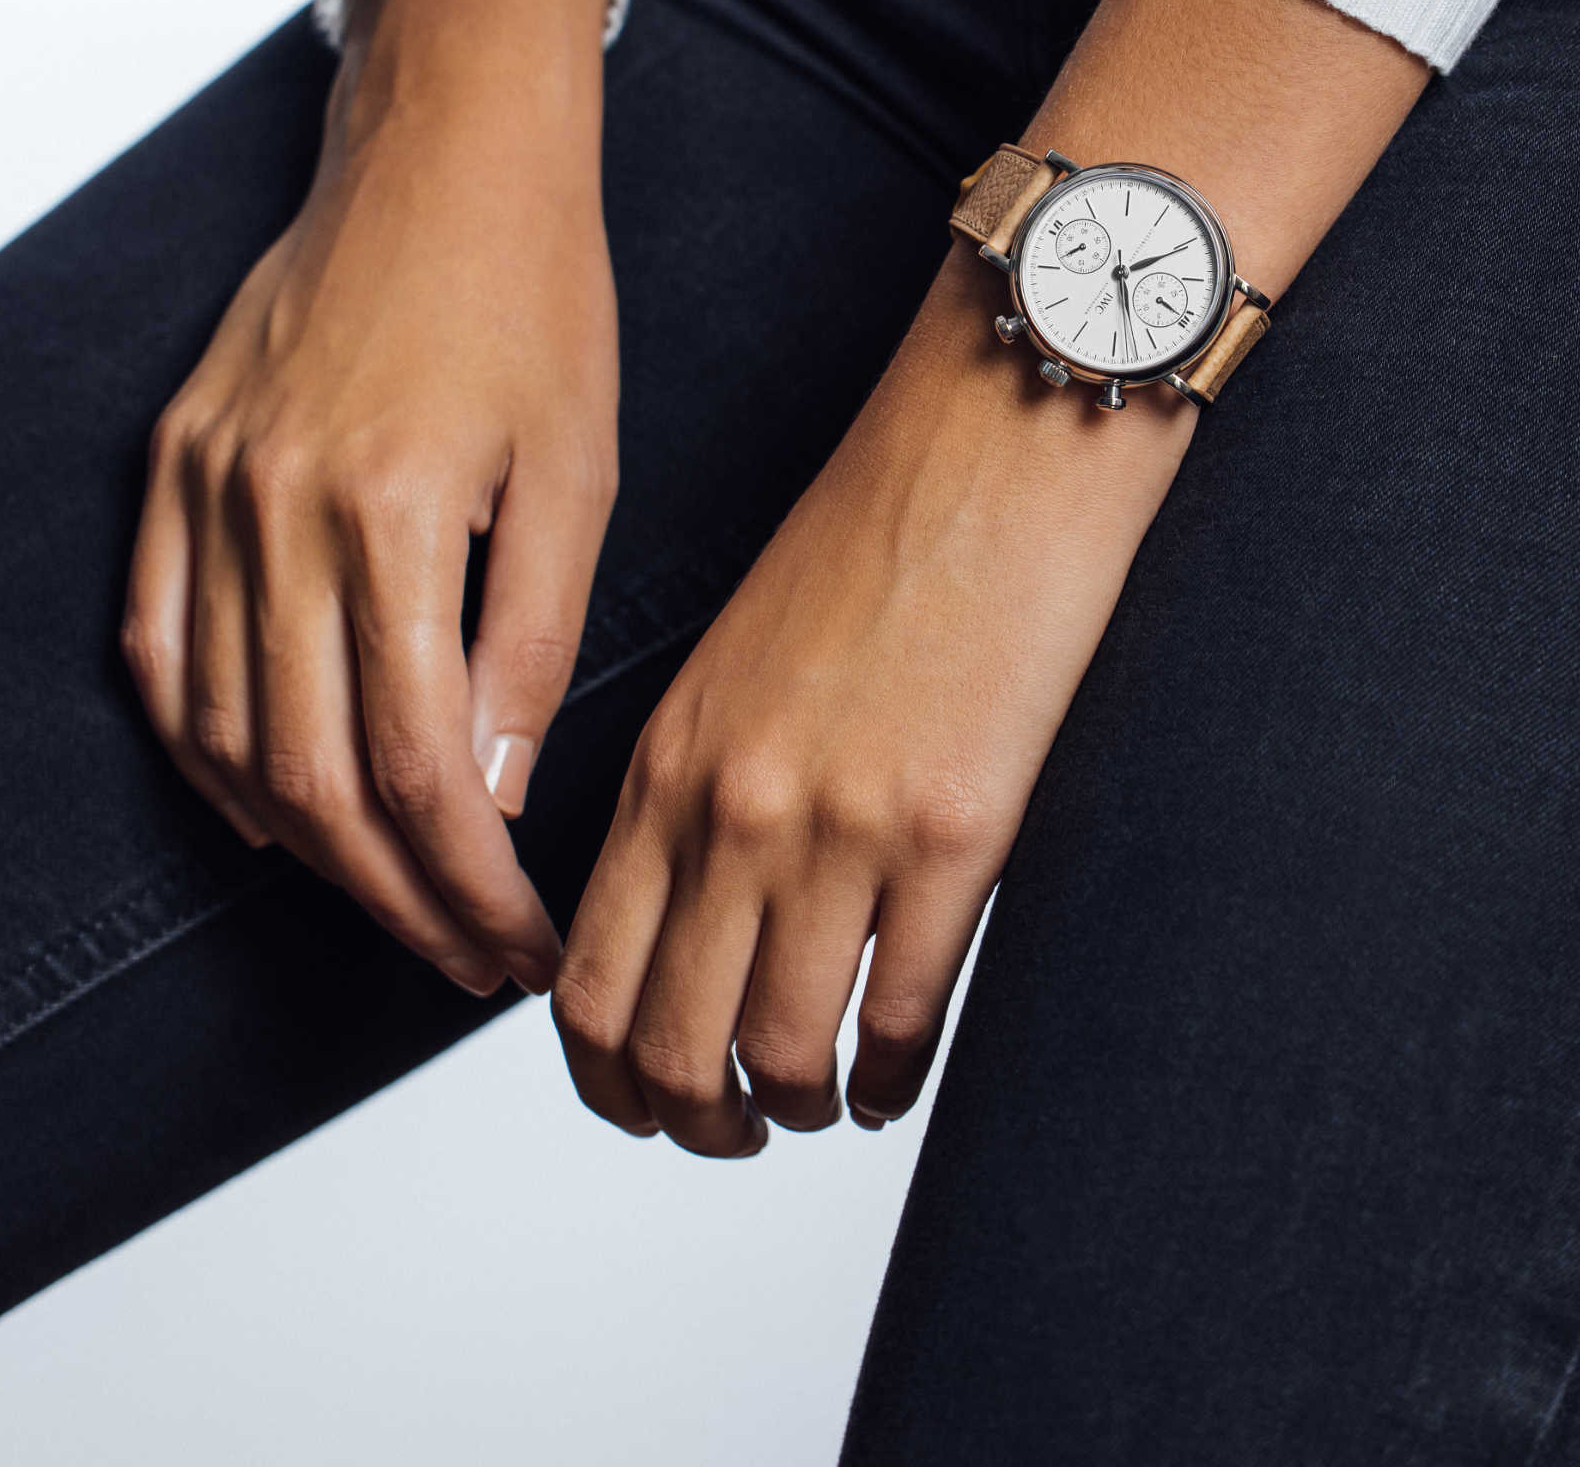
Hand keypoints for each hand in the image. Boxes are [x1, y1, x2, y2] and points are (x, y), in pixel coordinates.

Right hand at [120, 0, 616, 995]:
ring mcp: (201, 487)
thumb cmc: (534, 296)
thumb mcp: (576, 472)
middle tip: (465, 954)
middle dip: (397, 893)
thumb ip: (529, 641)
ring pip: (227, 732)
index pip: (418, 763)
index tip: (519, 940)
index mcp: (389, 511)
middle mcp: (270, 508)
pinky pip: (160, 649)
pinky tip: (270, 809)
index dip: (468, 879)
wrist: (442, 154)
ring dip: (309, 844)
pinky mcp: (172, 465)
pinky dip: (209, 751)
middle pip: (314, 774)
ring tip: (392, 900)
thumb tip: (489, 797)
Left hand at [550, 249, 1196, 1147]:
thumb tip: (698, 914)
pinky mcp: (957, 830)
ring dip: (797, 1109)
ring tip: (826, 1103)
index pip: (584, 980)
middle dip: (690, 1123)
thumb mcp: (738, 662)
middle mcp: (733, 810)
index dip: (603, 1077)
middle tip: (732, 1134)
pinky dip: (894, 1077)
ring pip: (777, 1053)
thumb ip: (700, 786)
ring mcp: (841, 826)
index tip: (641, 1100)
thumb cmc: (878, 537)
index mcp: (666, 762)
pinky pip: (904, 1013)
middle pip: (665, 1045)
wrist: (995, 445)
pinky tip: (903, 1074)